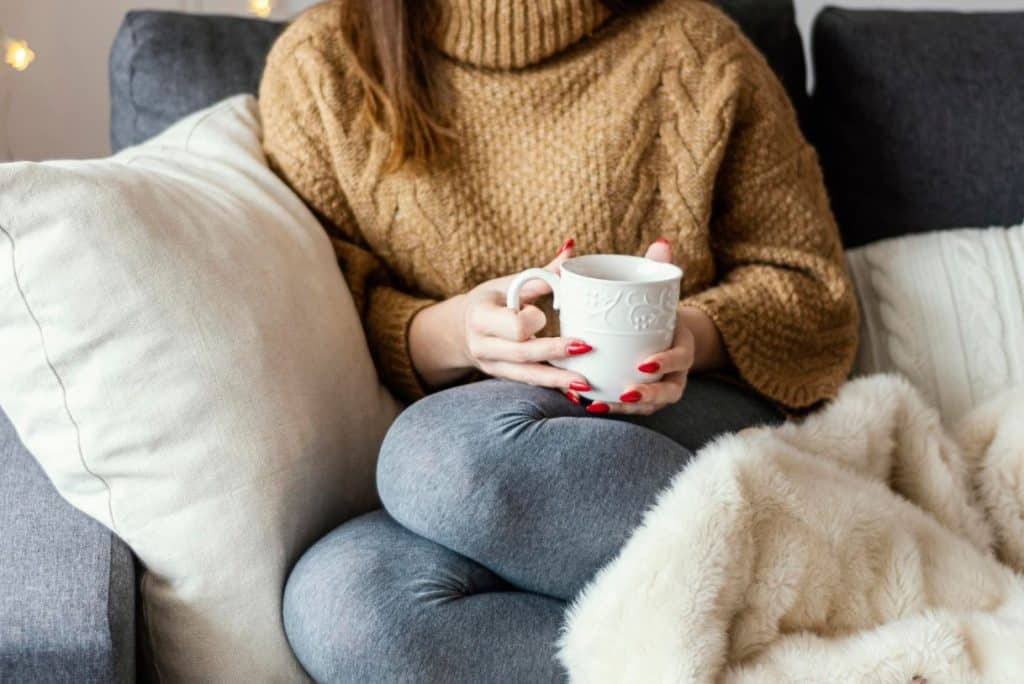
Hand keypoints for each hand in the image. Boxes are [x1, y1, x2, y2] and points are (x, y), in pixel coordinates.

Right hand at [409, 238, 594, 392]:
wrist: (460, 331)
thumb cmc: (490, 302)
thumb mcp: (507, 284)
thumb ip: (541, 274)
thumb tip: (572, 248)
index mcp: (481, 317)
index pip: (511, 324)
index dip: (532, 320)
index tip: (544, 313)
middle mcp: (483, 345)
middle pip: (522, 353)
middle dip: (555, 351)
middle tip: (586, 347)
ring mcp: (492, 366)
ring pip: (527, 376)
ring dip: (558, 380)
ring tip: (586, 384)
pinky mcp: (504, 378)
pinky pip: (530, 384)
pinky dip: (553, 388)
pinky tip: (576, 393)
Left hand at [581, 239, 725, 415]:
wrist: (662, 331)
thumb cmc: (656, 309)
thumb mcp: (660, 288)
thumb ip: (659, 268)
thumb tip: (661, 242)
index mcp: (682, 346)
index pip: (681, 358)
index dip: (666, 363)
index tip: (644, 364)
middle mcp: (676, 373)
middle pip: (670, 391)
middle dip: (649, 396)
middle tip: (626, 392)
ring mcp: (661, 389)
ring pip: (650, 407)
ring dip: (626, 409)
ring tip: (601, 404)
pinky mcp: (643, 398)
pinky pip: (631, 410)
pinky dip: (612, 409)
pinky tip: (591, 406)